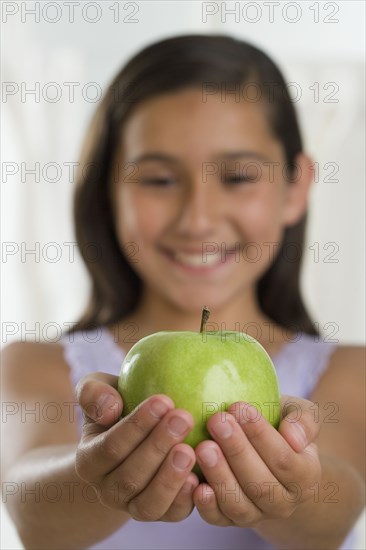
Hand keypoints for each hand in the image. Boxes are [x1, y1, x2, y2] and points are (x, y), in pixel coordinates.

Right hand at [75, 372, 198, 520]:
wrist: (131, 440)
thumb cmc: (118, 406)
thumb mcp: (98, 390)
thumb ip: (93, 392)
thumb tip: (110, 408)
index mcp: (89, 461)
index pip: (110, 447)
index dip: (136, 426)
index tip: (164, 400)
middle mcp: (108, 490)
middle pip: (130, 477)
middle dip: (158, 446)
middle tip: (184, 418)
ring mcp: (133, 506)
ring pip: (149, 504)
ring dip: (170, 477)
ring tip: (191, 450)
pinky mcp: (162, 513)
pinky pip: (172, 515)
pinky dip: (185, 500)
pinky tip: (201, 478)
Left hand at [193, 396, 321, 527]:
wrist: (265, 451)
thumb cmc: (279, 423)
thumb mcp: (299, 413)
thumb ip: (305, 420)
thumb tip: (294, 437)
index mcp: (305, 476)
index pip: (284, 459)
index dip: (260, 434)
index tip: (239, 407)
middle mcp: (284, 502)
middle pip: (260, 484)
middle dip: (236, 451)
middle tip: (216, 421)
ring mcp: (257, 514)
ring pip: (238, 504)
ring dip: (219, 476)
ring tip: (202, 447)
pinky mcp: (230, 520)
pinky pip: (218, 518)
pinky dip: (206, 505)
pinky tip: (195, 483)